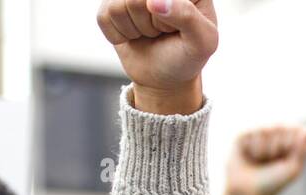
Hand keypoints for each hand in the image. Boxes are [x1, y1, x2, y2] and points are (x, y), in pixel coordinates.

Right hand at [97, 0, 217, 113]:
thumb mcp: (201, 42)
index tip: (176, 28)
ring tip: (149, 33)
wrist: (164, 76)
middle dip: (150, 24)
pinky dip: (119, 35)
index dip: (166, 19)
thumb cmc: (187, 56)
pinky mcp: (110, 2)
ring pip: (117, 6)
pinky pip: (104, 16)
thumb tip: (154, 0)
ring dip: (135, 30)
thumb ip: (188, 18)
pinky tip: (134, 35)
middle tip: (162, 32)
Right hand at [225, 126, 305, 194]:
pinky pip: (252, 132)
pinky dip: (253, 148)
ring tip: (259, 161)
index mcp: (287, 140)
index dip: (290, 146)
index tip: (285, 161)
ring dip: (265, 150)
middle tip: (271, 162)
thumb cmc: (272, 183)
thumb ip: (302, 148)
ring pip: (266, 129)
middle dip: (278, 148)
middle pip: (281, 126)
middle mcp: (273, 134)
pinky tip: (249, 157)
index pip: (295, 129)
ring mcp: (257, 133)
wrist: (248, 194)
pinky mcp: (242, 135)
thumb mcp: (293, 168)